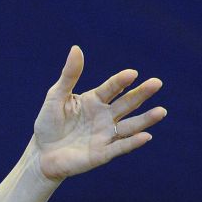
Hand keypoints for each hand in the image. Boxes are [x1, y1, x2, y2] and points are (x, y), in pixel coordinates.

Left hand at [34, 46, 166, 179]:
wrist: (40, 153)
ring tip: (161, 111)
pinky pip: (120, 147)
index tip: (132, 73)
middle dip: (142, 94)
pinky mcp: (102, 154)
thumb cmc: (48, 123)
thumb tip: (76, 48)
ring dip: (145, 119)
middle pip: (127, 103)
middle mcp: (105, 116)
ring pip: (130, 126)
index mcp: (94, 100)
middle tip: (156, 83)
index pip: (111, 88)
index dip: (121, 81)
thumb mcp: (55, 97)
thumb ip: (69, 75)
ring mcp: (105, 135)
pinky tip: (145, 136)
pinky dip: (132, 143)